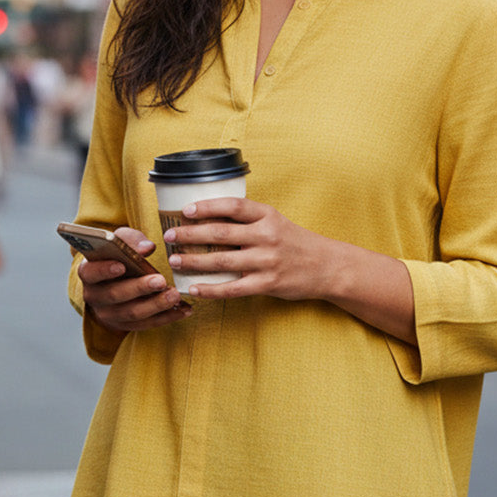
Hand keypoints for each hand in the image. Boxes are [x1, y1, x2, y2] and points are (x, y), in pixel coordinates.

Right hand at [78, 226, 190, 331]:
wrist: (115, 280)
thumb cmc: (118, 255)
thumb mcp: (121, 242)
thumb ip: (132, 241)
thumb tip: (147, 248)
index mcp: (88, 272)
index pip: (91, 272)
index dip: (104, 270)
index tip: (121, 265)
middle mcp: (95, 296)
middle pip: (115, 295)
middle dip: (139, 288)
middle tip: (160, 280)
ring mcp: (110, 314)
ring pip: (133, 313)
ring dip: (156, 305)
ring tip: (175, 295)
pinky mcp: (126, 325)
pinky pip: (147, 324)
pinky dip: (167, 317)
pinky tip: (184, 309)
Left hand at [163, 197, 332, 301]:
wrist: (327, 267)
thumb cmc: (295, 242)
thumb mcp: (276, 222)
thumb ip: (249, 220)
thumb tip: (208, 218)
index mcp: (268, 215)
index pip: (234, 206)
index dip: (207, 206)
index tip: (185, 210)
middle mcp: (267, 236)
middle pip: (221, 232)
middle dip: (191, 234)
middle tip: (169, 236)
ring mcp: (267, 261)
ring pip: (223, 260)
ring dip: (195, 261)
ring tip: (175, 261)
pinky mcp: (268, 284)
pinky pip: (233, 288)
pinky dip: (211, 289)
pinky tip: (194, 289)